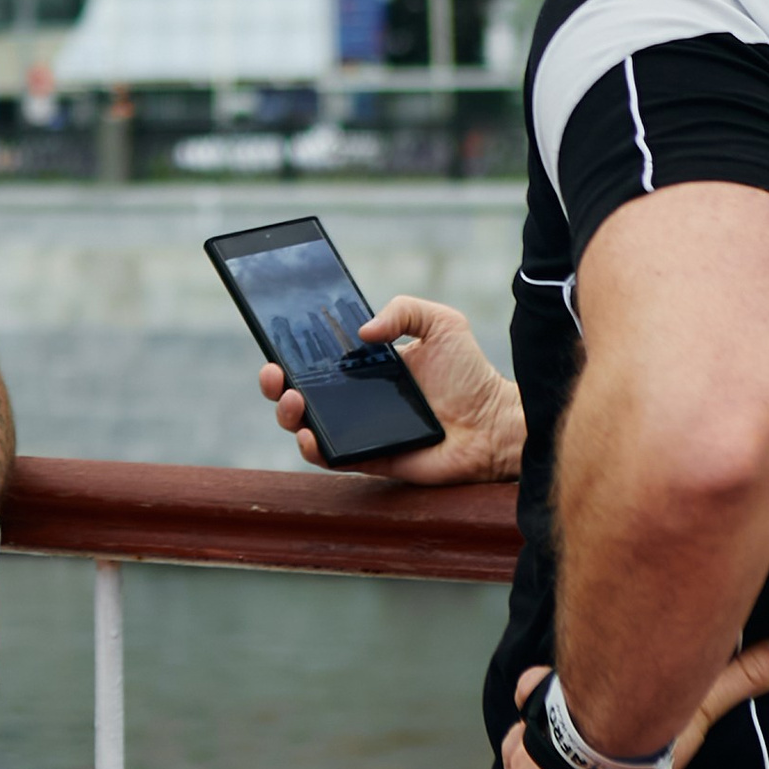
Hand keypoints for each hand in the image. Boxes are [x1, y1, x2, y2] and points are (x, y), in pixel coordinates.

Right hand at [258, 294, 522, 483]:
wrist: (494, 422)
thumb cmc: (470, 373)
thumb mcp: (441, 322)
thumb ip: (403, 310)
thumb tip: (362, 332)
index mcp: (365, 367)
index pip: (317, 360)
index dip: (291, 353)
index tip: (277, 344)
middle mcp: (356, 399)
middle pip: (300, 394)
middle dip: (275, 385)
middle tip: (275, 374)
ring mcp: (360, 430)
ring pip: (306, 427)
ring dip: (287, 415)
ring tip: (294, 401)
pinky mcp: (370, 459)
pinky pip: (332, 458)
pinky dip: (313, 450)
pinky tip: (309, 435)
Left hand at [499, 643, 768, 768]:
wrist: (605, 744)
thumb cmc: (644, 725)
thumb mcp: (693, 697)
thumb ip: (744, 674)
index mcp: (573, 713)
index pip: (537, 691)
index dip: (538, 692)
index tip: (538, 690)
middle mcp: (544, 737)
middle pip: (520, 737)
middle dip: (531, 744)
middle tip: (550, 763)